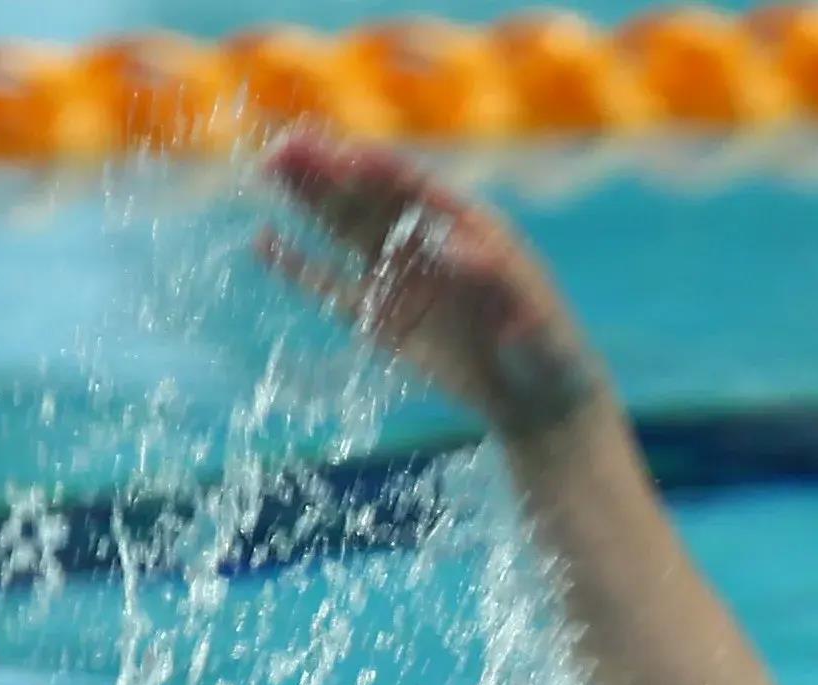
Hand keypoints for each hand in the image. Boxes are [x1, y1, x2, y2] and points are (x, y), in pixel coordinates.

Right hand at [259, 132, 611, 442]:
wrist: (541, 406)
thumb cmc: (551, 354)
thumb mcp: (536, 317)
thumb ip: (496, 279)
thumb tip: (451, 245)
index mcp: (472, 229)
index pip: (420, 189)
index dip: (384, 171)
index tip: (349, 154)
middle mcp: (430, 245)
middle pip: (373, 200)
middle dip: (332, 171)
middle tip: (287, 144)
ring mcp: (404, 281)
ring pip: (347, 232)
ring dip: (311, 200)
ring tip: (270, 166)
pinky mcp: (383, 322)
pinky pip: (335, 291)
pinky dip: (301, 269)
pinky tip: (265, 241)